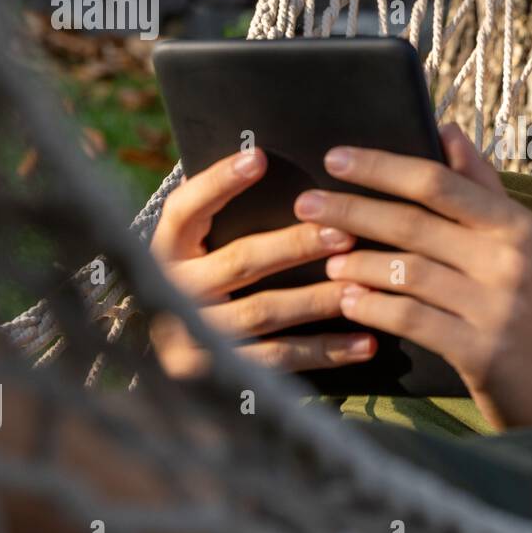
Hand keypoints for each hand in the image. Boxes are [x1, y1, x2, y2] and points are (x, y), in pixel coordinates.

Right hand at [147, 148, 377, 378]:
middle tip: (344, 232)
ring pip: (265, 312)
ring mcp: (192, 336)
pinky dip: (325, 351)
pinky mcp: (217, 375)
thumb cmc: (200, 278)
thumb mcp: (195, 246)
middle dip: (296, 245)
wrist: (168, 359)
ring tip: (365, 284)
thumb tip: (261, 157)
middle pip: (240, 262)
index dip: (219, 182)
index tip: (260, 158)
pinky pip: (279, 360)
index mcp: (166, 249)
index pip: (185, 208)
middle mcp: (174, 291)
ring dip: (319, 298)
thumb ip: (218, 210)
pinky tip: (366, 342)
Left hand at [294, 122, 531, 434]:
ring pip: (408, 272)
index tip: (336, 158)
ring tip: (327, 260)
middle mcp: (511, 260)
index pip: (439, 183)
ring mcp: (497, 307)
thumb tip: (447, 131)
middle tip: (306, 205)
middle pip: (414, 224)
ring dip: (359, 264)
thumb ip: (483, 189)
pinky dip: (374, 308)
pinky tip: (349, 303)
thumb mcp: (524, 248)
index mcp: (518, 227)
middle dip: (352, 211)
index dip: (383, 167)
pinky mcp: (482, 352)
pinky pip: (412, 320)